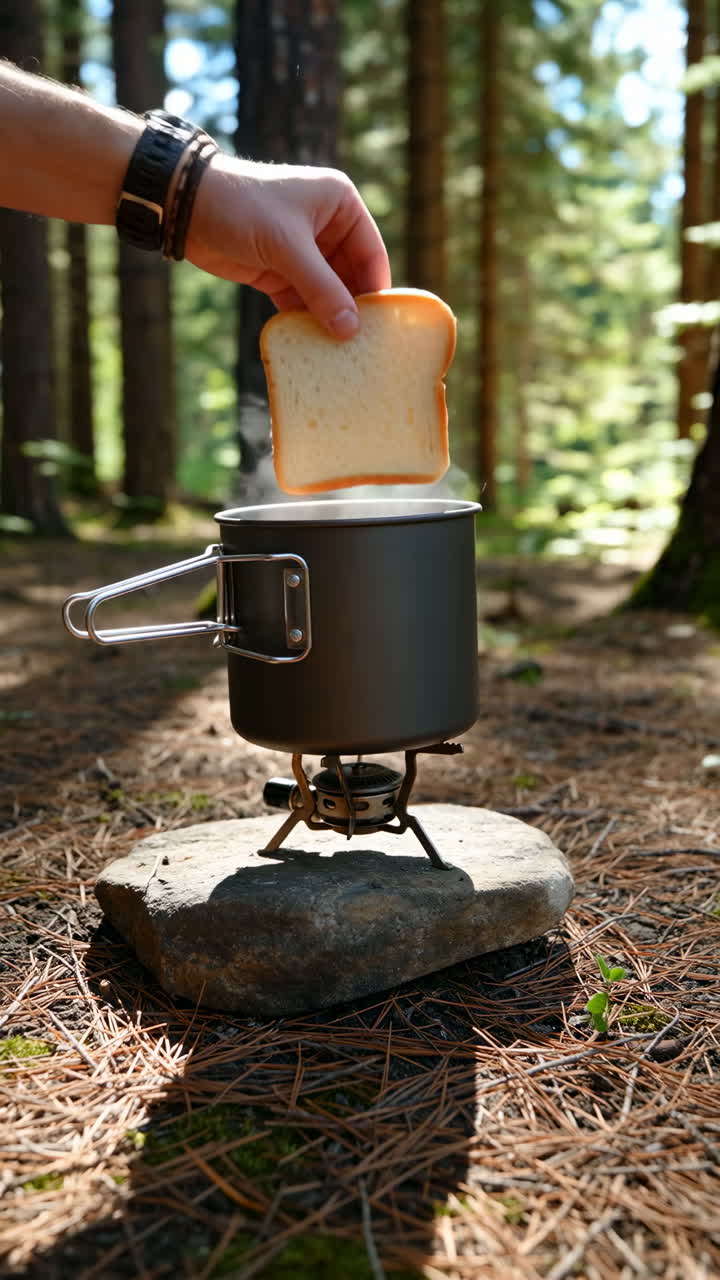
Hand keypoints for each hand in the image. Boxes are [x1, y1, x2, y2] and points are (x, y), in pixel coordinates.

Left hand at [186, 155, 391, 337]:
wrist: (187, 207)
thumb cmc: (243, 209)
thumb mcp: (287, 247)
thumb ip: (321, 288)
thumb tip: (350, 330)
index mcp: (340, 205)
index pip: (371, 254)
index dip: (375, 291)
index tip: (380, 328)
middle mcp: (327, 227)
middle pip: (351, 278)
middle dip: (352, 310)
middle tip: (360, 348)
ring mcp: (304, 252)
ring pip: (327, 293)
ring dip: (329, 319)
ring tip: (338, 353)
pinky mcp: (280, 272)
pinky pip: (302, 302)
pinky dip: (305, 320)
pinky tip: (311, 345)